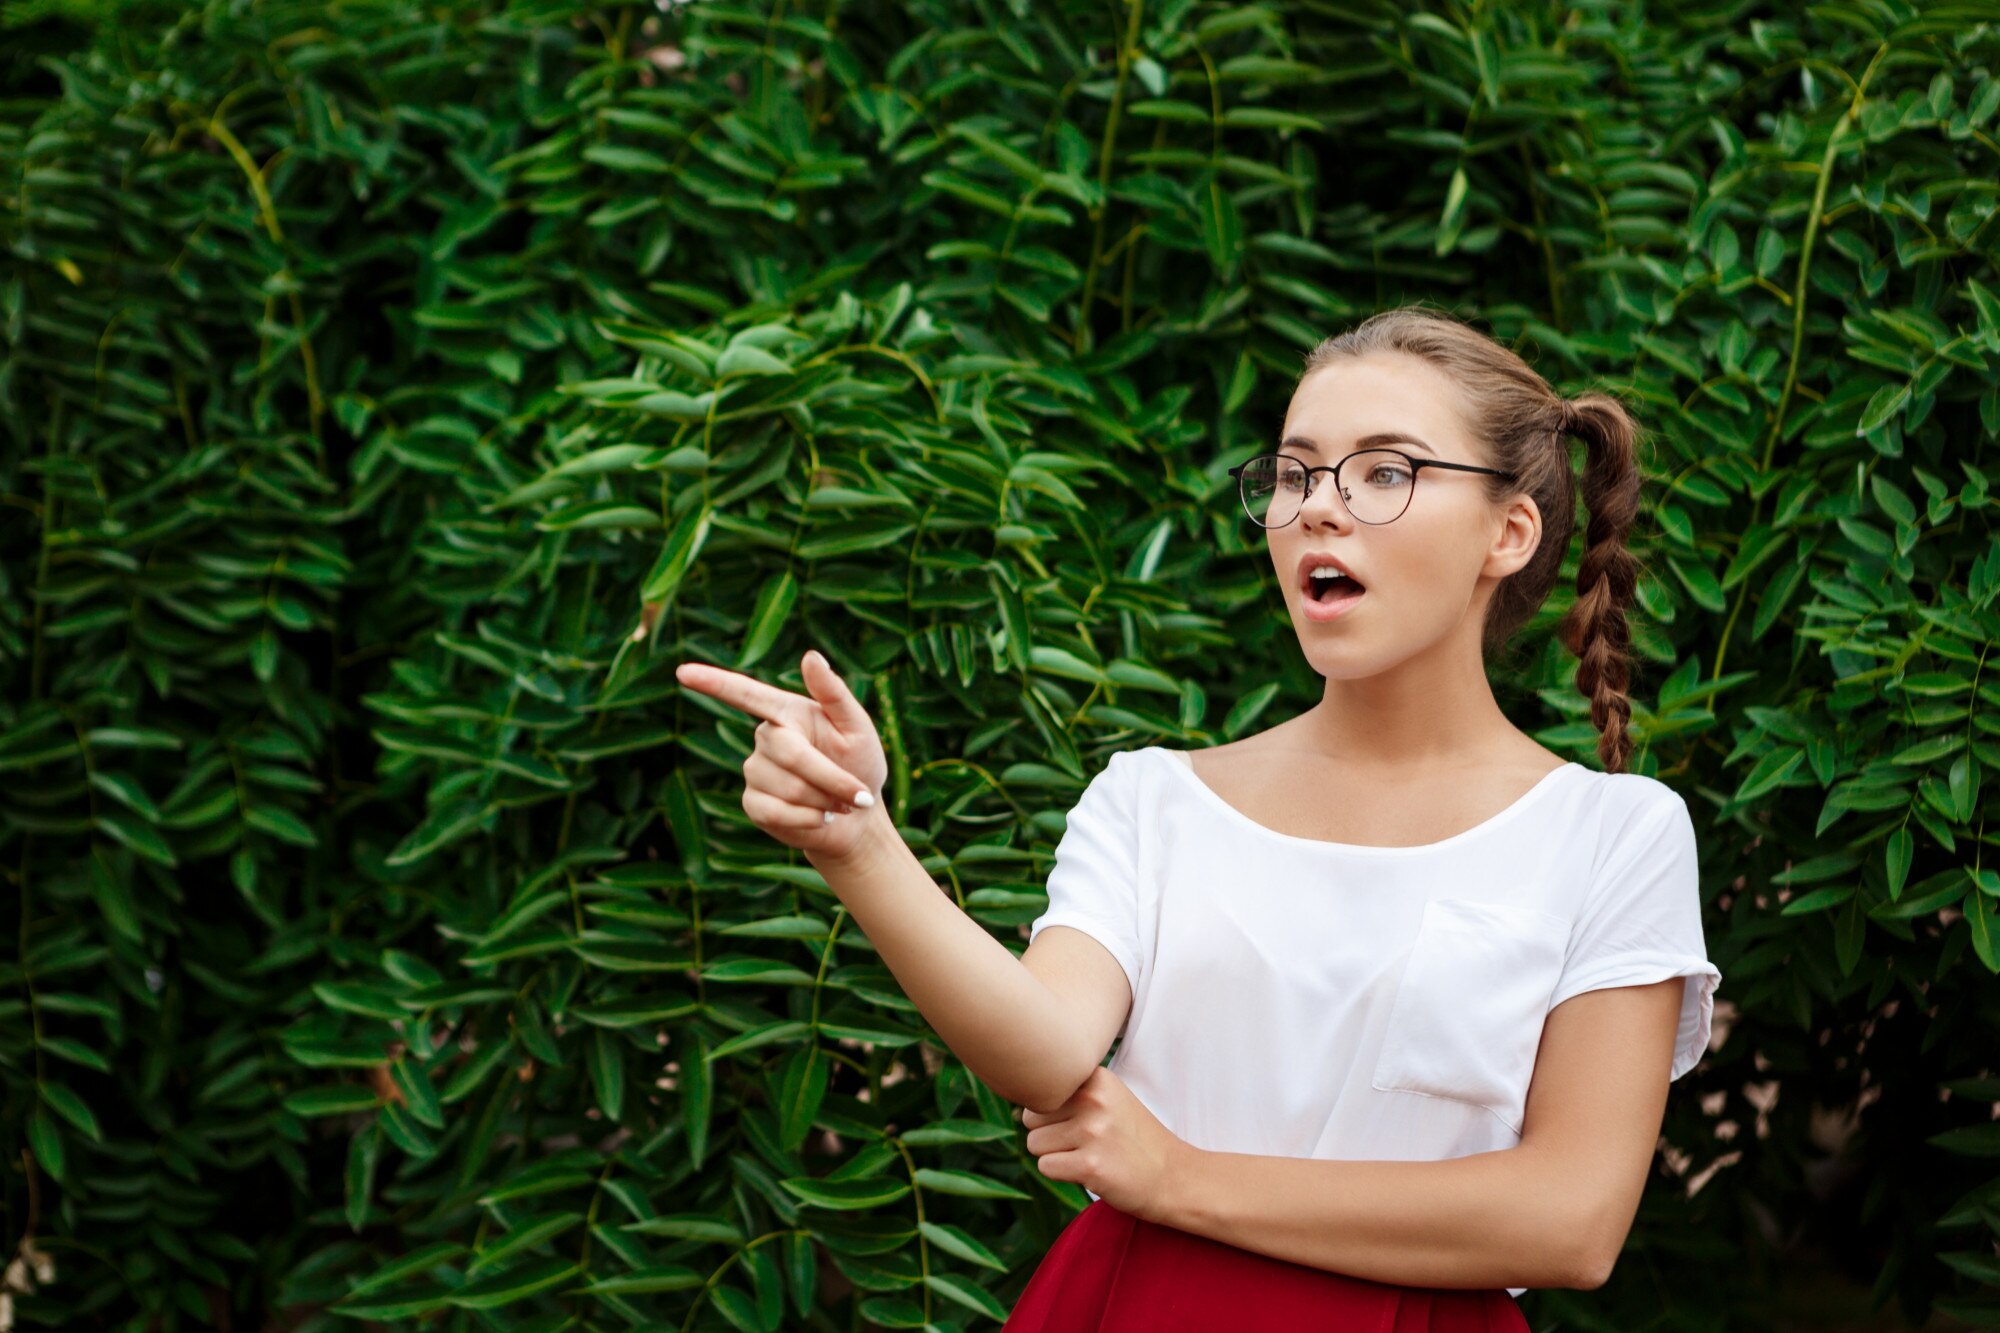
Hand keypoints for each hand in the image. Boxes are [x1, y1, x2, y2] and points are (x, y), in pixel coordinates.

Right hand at [673, 650, 888, 858]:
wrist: (857, 818)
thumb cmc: (860, 764)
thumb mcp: (858, 727)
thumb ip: (834, 694)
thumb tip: (811, 656)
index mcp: (787, 711)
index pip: (745, 694)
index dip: (714, 683)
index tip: (682, 671)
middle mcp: (765, 737)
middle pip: (790, 754)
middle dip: (831, 778)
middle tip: (857, 795)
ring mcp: (754, 771)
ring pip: (788, 787)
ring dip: (824, 801)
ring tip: (836, 804)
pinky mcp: (753, 804)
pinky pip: (777, 812)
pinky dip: (809, 820)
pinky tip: (820, 819)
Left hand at [1020, 1066, 1192, 1224]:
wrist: (1175, 1176)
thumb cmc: (1133, 1140)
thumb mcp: (1108, 1101)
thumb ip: (1069, 1095)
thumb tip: (1014, 1109)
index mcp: (1096, 1078)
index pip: (1038, 1088)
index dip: (1049, 1111)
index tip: (1074, 1121)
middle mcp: (1093, 1099)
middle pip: (1030, 1117)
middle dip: (1050, 1134)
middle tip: (1086, 1143)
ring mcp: (1092, 1131)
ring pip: (1034, 1145)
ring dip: (1056, 1156)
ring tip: (1090, 1156)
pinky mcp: (1090, 1165)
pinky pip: (1046, 1168)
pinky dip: (1062, 1174)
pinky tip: (1091, 1172)